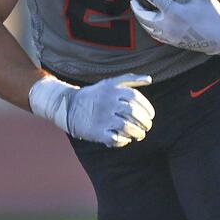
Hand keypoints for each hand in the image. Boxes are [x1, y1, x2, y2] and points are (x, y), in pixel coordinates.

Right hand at [30, 73, 154, 147]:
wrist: (69, 106)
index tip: (150, 115)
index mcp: (113, 90)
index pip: (137, 99)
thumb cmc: (95, 95)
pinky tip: (125, 139)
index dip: (147, 108)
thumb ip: (130, 79)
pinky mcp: (97, 132)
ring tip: (140, 135)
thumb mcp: (110, 83)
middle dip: (145, 122)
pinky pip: (116, 139)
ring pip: (127, 127)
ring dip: (138, 133)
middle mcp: (108, 103)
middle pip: (134, 113)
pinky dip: (124, 141)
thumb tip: (150, 79)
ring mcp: (103, 118)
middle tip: (147, 126)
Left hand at [130, 0, 219, 54]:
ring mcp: (169, 35)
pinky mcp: (171, 42)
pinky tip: (150, 22)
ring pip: (147, 28)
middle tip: (133, 0)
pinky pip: (155, 35)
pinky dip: (149, 28)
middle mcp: (168, 25)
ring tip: (140, 10)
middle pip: (144, 16)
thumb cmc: (213, 14)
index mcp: (174, 12)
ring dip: (141, 19)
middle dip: (137, 8)